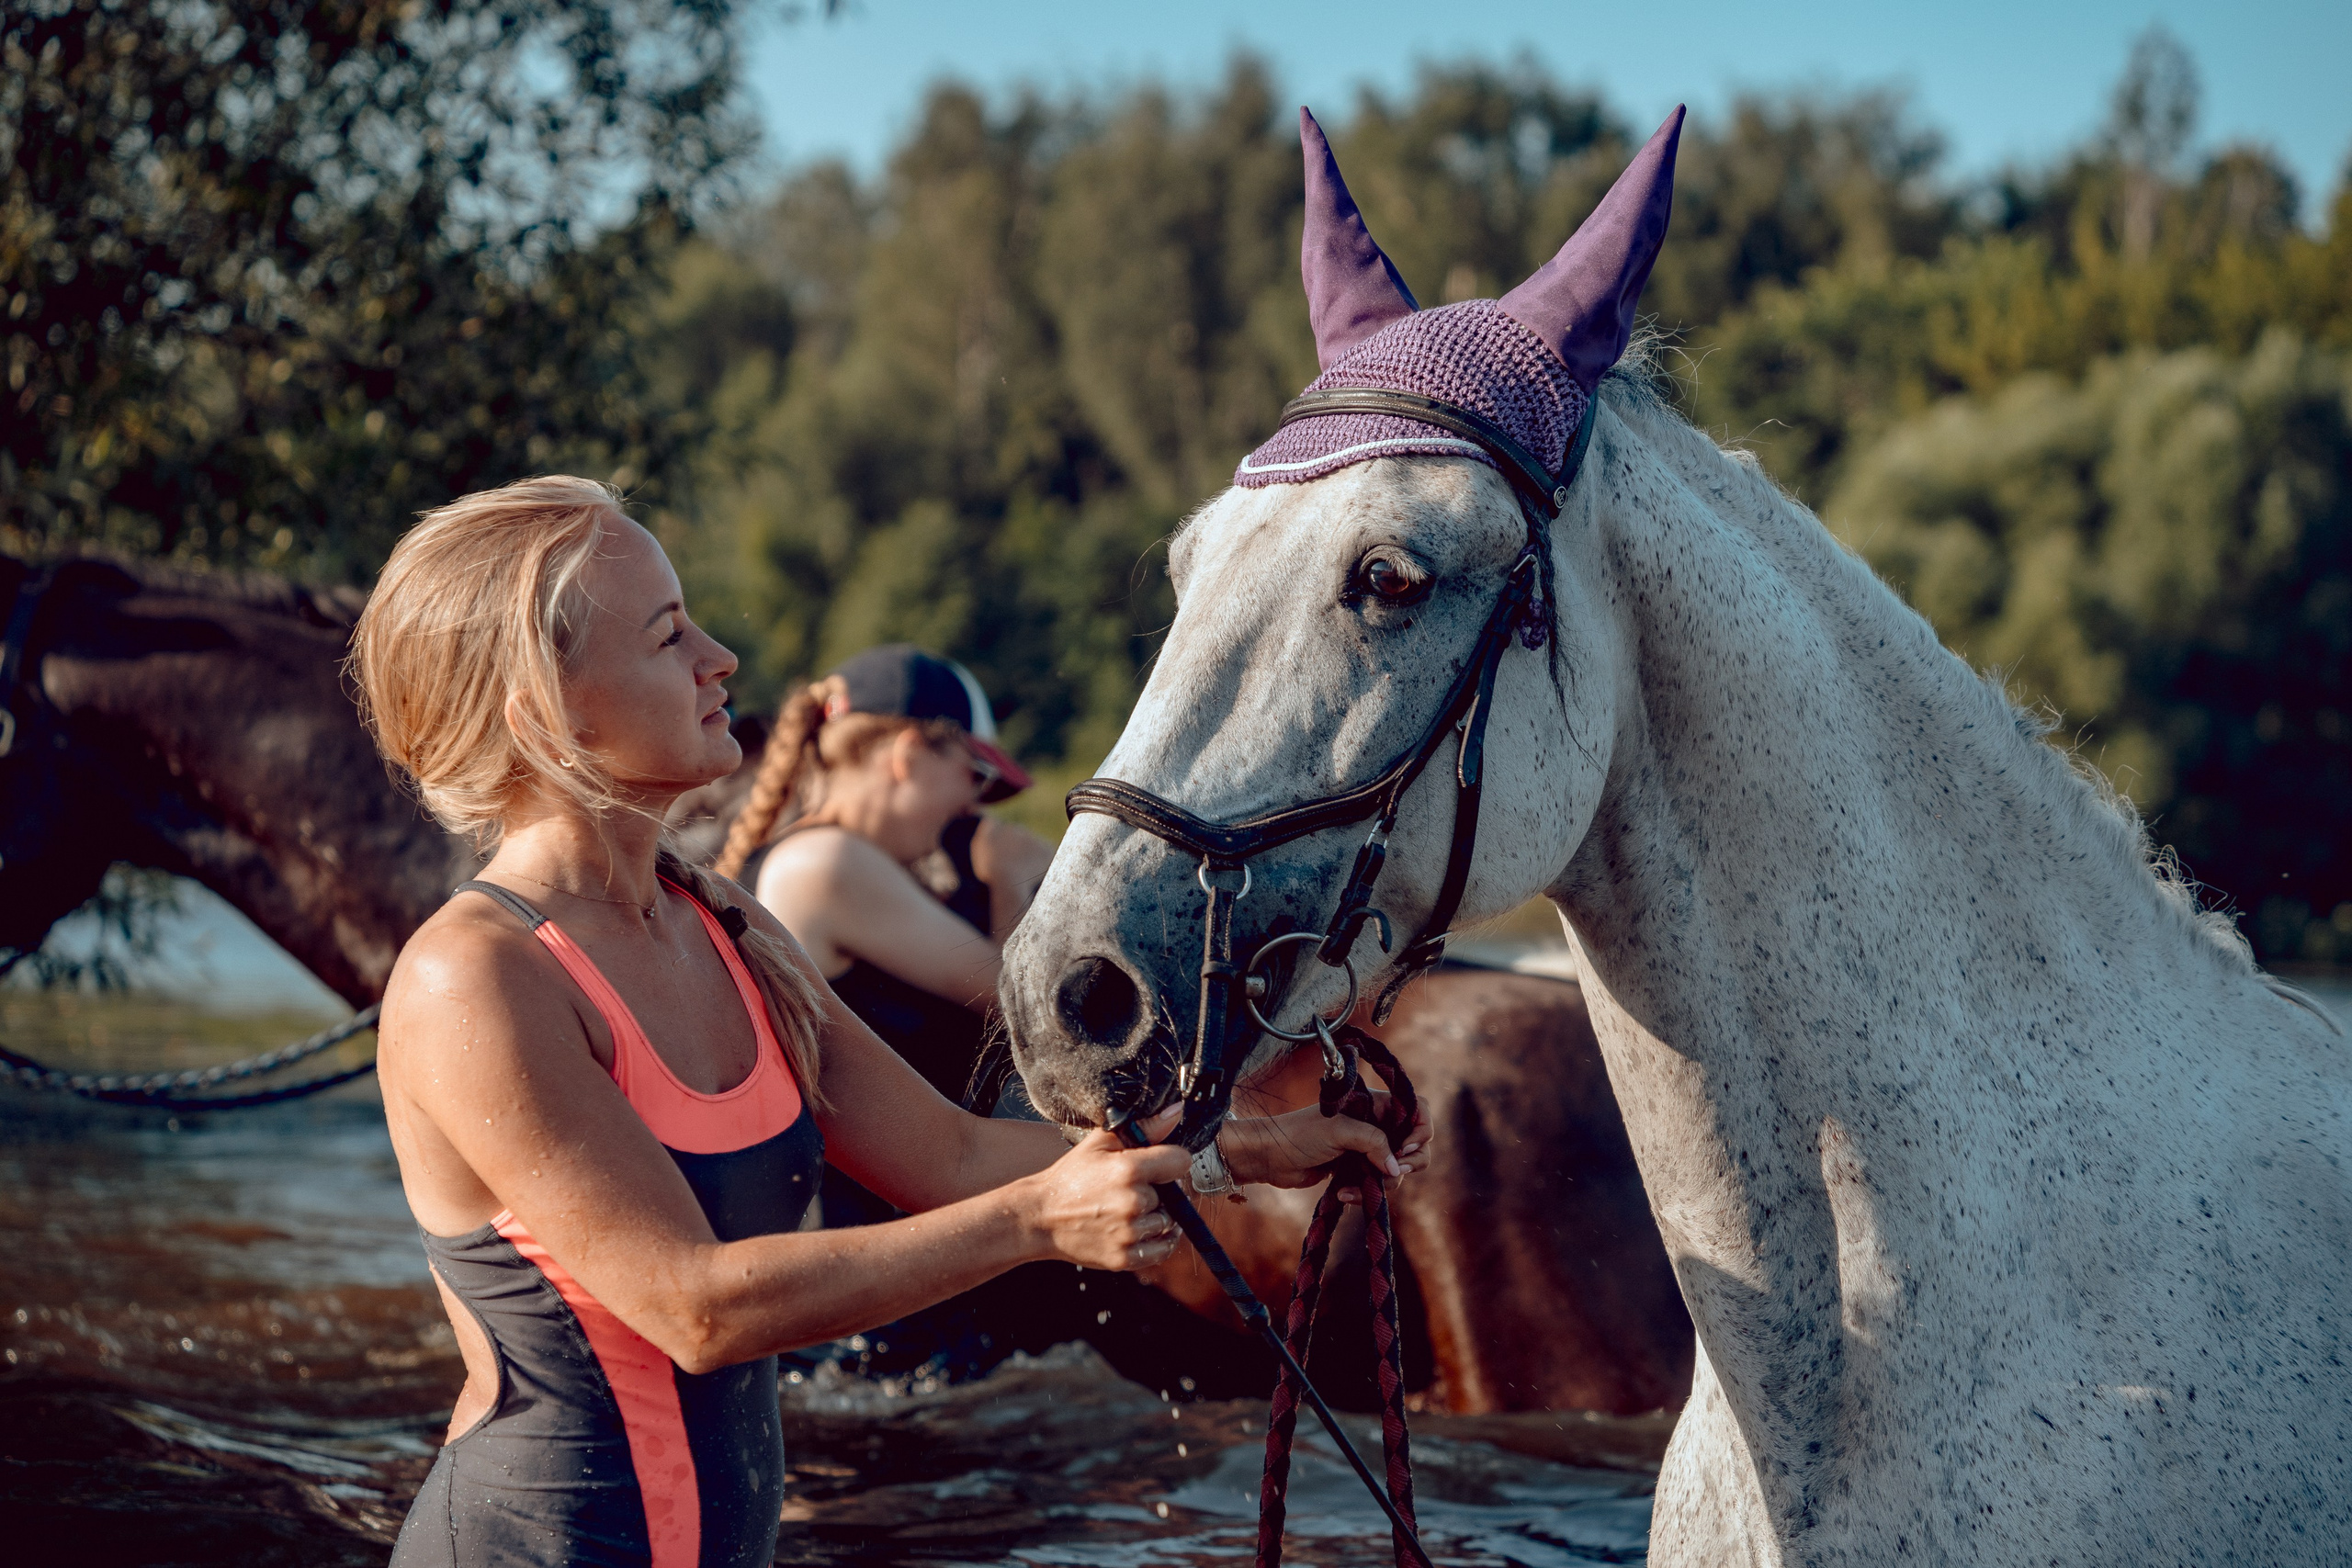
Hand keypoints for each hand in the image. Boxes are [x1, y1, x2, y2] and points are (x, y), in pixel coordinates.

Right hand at [1013, 1129, 1190, 1270]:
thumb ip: (1144, 1128)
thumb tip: (1175, 1113)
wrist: (1040, 1217)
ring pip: (1168, 1223)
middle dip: (1158, 1191)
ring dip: (1156, 1217)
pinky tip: (1141, 1230)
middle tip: (1131, 1190)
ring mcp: (1129, 1233)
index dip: (1172, 1161)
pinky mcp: (1124, 1258)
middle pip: (1174, 1194)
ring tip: (1129, 1211)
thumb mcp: (1100, 1142)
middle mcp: (1133, 1202)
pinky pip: (1162, 1250)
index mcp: (1129, 1169)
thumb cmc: (1070, 1177)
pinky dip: (1158, 1241)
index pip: (1181, 1162)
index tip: (1159, 1167)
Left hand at [1219, 1096, 1432, 1203]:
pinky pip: (1376, 1185)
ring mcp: (1367, 1149)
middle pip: (1415, 1144)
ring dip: (1382, 1183)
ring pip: (1396, 1169)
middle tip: (1395, 1172)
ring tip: (1354, 1188)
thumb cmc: (1300, 1134)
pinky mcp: (1357, 1170)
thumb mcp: (1339, 1131)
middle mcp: (1376, 1124)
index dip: (1420, 1128)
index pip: (1416, 1108)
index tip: (1406, 1147)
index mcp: (1375, 1104)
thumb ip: (1373, 1142)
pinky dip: (1365, 1193)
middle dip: (1409, 1162)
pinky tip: (1344, 1195)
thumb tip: (1397, 1167)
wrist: (1270, 1157)